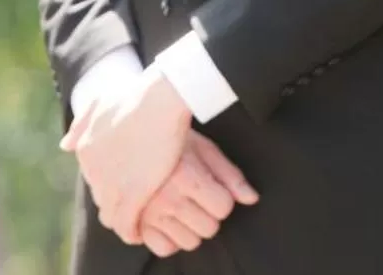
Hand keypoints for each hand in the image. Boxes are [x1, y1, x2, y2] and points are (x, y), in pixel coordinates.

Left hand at [61, 63, 193, 242]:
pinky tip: (138, 234)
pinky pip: (126, 224)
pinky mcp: (132, 195)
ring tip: (135, 225)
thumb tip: (65, 146)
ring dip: (122, 221)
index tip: (125, 185)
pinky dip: (131, 232)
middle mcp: (93, 170)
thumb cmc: (137, 96)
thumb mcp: (101, 102)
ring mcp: (111, 184)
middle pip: (101, 196)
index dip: (111, 183)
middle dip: (115, 201)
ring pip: (111, 214)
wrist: (160, 99)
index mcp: (85, 149)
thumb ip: (82, 124)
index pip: (95, 178)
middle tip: (132, 205)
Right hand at [135, 132, 260, 256]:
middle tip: (196, 196)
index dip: (222, 197)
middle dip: (208, 213)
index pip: (223, 207)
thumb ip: (229, 175)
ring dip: (191, 227)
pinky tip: (169, 220)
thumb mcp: (203, 148)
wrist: (130, 133)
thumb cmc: (170, 138)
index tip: (211, 186)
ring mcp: (150, 213)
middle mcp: (167, 197)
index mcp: (186, 176)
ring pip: (190, 242)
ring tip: (182, 206)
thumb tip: (251, 198)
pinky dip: (170, 238)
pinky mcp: (136, 222)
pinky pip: (164, 248)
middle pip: (209, 228)